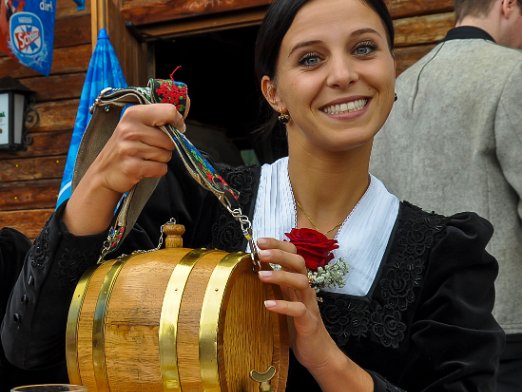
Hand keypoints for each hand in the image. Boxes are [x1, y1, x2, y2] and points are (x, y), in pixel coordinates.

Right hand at [63, 103, 185, 234]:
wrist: (104, 172)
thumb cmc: (126, 146)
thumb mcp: (139, 125)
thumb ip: (162, 116)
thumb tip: (187, 103)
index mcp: (134, 114)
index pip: (169, 111)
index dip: (177, 122)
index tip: (175, 128)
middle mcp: (129, 129)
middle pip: (170, 139)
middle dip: (165, 147)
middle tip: (149, 148)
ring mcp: (129, 148)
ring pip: (166, 155)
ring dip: (160, 159)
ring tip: (144, 157)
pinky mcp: (132, 167)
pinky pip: (160, 168)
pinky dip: (156, 170)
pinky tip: (144, 167)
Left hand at [256, 237, 337, 369]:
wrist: (318, 352)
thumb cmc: (297, 325)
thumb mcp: (284, 300)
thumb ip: (275, 285)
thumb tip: (254, 269)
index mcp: (297, 283)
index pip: (293, 255)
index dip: (278, 245)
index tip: (260, 240)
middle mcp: (305, 290)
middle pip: (298, 263)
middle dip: (279, 254)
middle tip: (260, 252)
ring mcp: (309, 305)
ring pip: (301, 282)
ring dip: (280, 276)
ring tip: (260, 275)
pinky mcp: (308, 322)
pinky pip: (298, 310)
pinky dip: (283, 306)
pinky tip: (268, 304)